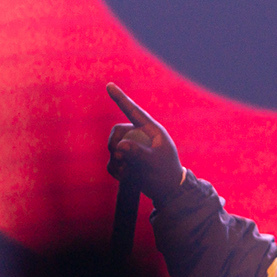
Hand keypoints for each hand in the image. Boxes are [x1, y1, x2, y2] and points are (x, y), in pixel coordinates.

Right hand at [106, 83, 184, 200]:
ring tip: (131, 172)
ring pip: (112, 147)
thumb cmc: (166, 174)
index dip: (121, 98)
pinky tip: (128, 177)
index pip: (133, 111)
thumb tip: (120, 146)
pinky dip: (117, 171)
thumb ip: (138, 153)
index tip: (109, 85)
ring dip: (117, 162)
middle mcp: (140, 136)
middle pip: (117, 132)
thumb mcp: (154, 163)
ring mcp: (132, 148)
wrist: (167, 191)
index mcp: (151, 130)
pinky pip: (112, 162)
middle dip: (114, 145)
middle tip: (122, 159)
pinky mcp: (126, 160)